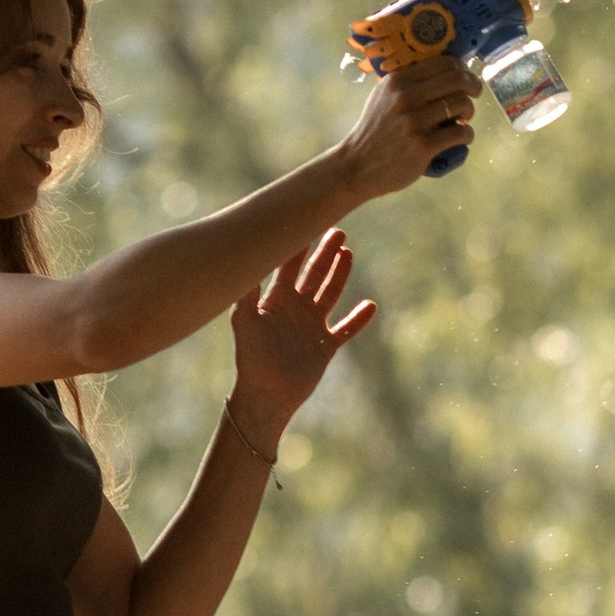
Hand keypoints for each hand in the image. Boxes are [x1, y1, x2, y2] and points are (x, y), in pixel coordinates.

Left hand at [228, 232, 376, 444]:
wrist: (265, 394)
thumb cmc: (250, 357)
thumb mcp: (244, 320)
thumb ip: (247, 291)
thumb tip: (245, 259)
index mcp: (275, 300)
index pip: (288, 265)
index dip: (297, 245)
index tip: (306, 221)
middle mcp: (295, 308)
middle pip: (314, 274)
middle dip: (324, 253)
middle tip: (337, 230)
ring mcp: (311, 326)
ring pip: (330, 294)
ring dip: (340, 275)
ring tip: (349, 254)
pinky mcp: (325, 346)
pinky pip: (346, 329)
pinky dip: (358, 319)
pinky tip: (370, 306)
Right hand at [338, 48, 476, 200]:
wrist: (357, 166)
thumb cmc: (375, 130)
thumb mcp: (383, 96)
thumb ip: (408, 82)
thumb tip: (445, 71)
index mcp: (398, 80)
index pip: (444, 62)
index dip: (462, 69)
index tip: (465, 79)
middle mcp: (406, 96)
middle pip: (458, 79)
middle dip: (473, 86)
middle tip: (473, 96)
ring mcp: (415, 122)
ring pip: (461, 104)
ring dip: (469, 112)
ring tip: (462, 120)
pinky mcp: (423, 146)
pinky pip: (461, 133)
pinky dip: (468, 134)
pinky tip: (462, 137)